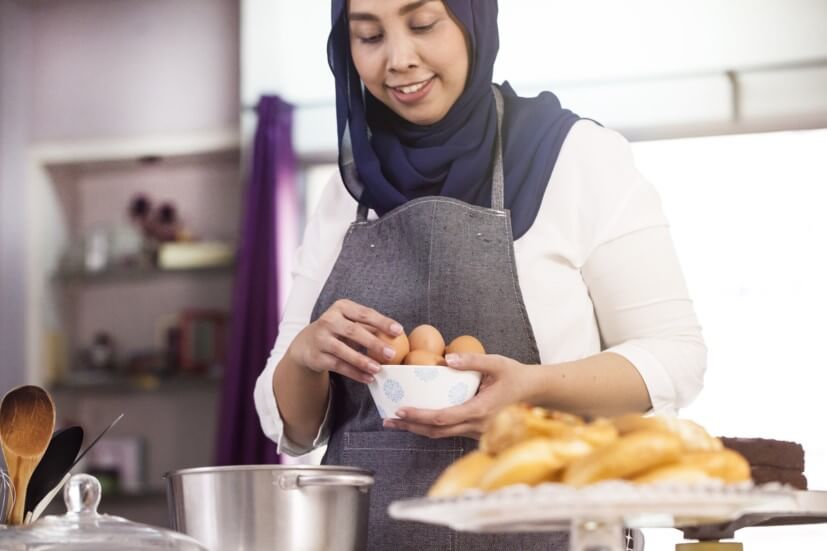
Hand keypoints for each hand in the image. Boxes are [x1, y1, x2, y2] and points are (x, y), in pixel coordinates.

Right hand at [287, 299, 402, 383]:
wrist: (306, 344)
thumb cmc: (337, 331)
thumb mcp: (349, 323)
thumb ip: (369, 327)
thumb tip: (398, 336)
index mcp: (341, 307)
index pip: (364, 314)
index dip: (382, 322)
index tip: (399, 331)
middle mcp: (328, 320)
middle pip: (353, 331)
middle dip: (374, 343)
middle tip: (392, 354)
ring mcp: (321, 338)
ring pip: (343, 350)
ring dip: (363, 361)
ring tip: (379, 369)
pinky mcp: (317, 356)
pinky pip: (338, 365)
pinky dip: (354, 373)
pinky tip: (368, 378)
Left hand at [383, 353, 538, 438]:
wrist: (532, 391)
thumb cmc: (514, 374)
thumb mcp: (496, 362)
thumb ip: (472, 360)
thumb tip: (446, 360)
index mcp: (480, 410)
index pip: (443, 418)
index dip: (420, 417)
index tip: (401, 410)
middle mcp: (477, 426)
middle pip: (437, 431)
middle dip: (410, 427)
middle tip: (387, 420)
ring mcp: (476, 431)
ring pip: (441, 434)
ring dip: (417, 429)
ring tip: (394, 422)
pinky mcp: (474, 430)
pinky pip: (448, 432)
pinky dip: (429, 427)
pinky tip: (415, 420)